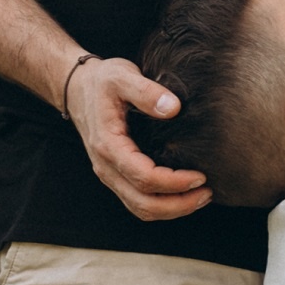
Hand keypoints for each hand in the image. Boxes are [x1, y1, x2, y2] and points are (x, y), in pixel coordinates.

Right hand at [66, 56, 211, 220]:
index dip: (175, 182)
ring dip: (171, 209)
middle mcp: (105, 166)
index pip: (144, 177)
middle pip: (143, 203)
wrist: (77, 87)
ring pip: (140, 208)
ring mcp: (109, 174)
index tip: (200, 176)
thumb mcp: (122, 76)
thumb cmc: (102, 81)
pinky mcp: (115, 175)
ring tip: (200, 197)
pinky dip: (162, 205)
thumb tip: (174, 108)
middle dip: (178, 205)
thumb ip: (146, 91)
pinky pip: (137, 202)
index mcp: (108, 145)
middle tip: (207, 193)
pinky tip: (182, 194)